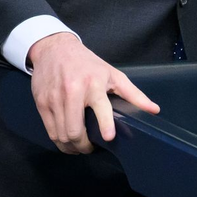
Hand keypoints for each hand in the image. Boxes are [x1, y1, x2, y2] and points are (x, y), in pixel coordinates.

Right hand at [28, 33, 159, 154]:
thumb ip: (133, 94)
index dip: (105, 124)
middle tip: (90, 148)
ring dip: (71, 147)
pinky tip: (66, 140)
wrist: (54, 49)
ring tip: (79, 146)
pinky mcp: (41, 103)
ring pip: (61, 135)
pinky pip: (50, 131)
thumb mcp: (112, 74)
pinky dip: (59, 141)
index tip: (108, 137)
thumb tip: (154, 110)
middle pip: (74, 131)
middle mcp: (72, 91)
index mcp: (93, 84)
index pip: (100, 107)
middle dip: (84, 146)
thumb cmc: (86, 63)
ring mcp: (54, 98)